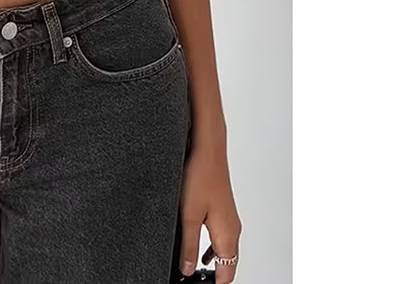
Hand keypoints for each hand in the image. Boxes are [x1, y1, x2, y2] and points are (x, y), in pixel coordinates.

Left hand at [179, 143, 241, 282]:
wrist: (208, 149)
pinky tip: (200, 251)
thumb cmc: (200, 176)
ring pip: (224, 251)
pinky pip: (221, 238)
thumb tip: (187, 269)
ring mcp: (229, 220)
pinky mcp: (222, 210)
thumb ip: (188, 245)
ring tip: (195, 272)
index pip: (227, 274)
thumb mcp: (189, 215)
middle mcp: (233, 229)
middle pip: (228, 265)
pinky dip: (212, 249)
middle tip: (194, 280)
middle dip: (213, 277)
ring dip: (213, 264)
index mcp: (228, 235)